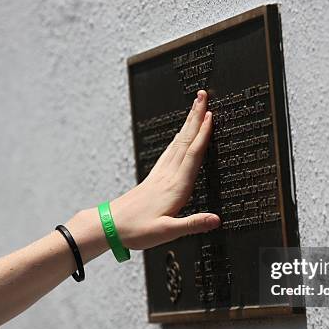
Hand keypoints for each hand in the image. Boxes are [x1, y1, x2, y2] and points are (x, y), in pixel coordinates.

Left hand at [110, 90, 219, 249]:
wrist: (110, 227)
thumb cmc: (137, 231)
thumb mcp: (167, 232)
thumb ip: (193, 224)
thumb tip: (217, 219)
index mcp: (176, 187)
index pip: (192, 155)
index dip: (202, 134)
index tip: (210, 114)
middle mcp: (168, 176)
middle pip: (185, 141)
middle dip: (195, 117)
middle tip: (202, 95)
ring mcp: (160, 175)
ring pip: (177, 143)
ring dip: (187, 124)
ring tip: (195, 108)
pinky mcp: (154, 178)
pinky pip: (170, 152)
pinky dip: (178, 139)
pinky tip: (179, 136)